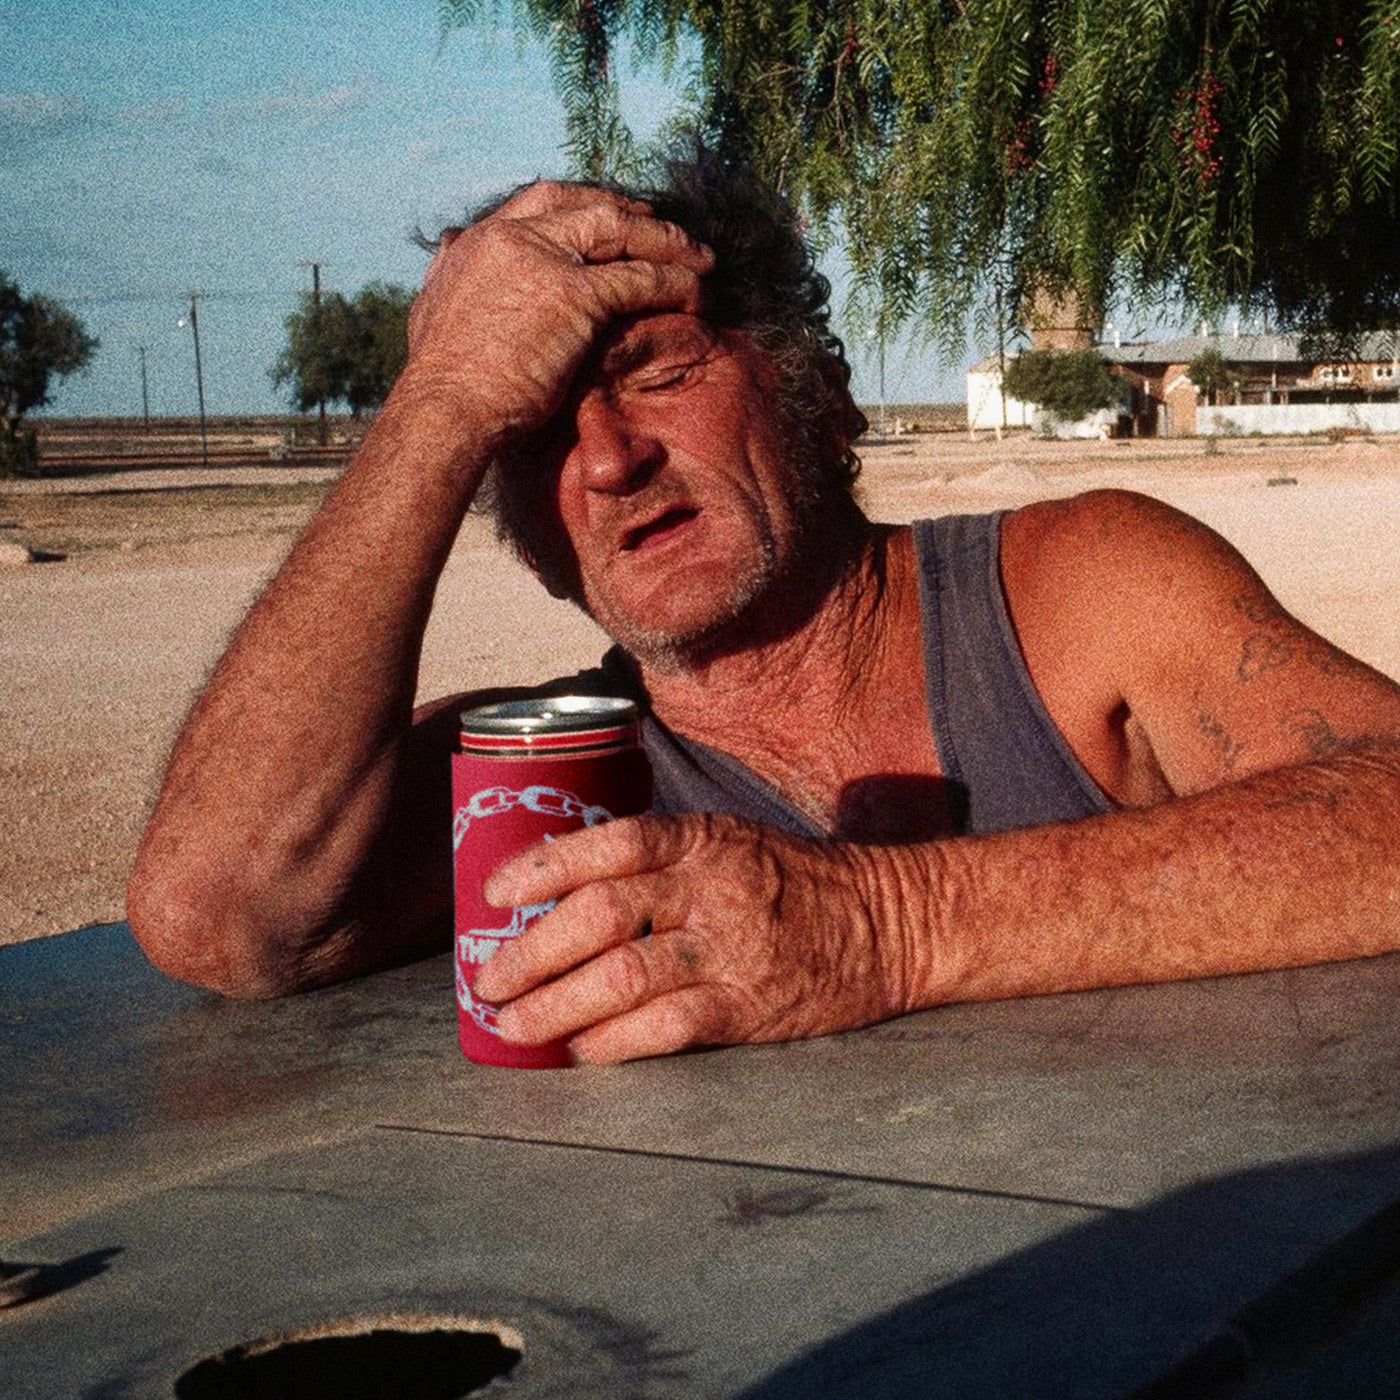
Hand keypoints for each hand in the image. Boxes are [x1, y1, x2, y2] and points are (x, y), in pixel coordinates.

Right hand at [403, 183, 713, 440]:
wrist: (445, 409)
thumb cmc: (441, 383)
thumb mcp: (432, 311)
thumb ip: (449, 276)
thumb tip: (449, 251)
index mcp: (476, 242)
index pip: (538, 202)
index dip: (579, 205)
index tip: (606, 215)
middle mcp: (508, 237)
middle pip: (582, 204)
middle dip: (628, 212)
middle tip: (662, 226)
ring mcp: (542, 260)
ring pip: (618, 231)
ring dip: (665, 241)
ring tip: (700, 257)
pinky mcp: (573, 294)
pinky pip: (638, 279)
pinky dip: (673, 282)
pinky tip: (697, 293)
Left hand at [473, 813, 910, 1063]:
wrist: (888, 921)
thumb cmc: (793, 882)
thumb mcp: (730, 843)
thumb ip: (659, 862)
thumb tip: (562, 897)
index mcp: (702, 840)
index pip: (610, 843)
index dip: (542, 866)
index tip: (491, 894)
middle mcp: (713, 887)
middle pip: (602, 914)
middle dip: (531, 952)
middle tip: (488, 981)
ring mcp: (733, 947)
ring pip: (624, 975)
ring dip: (555, 1005)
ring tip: (514, 1025)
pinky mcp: (751, 1005)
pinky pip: (667, 1027)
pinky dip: (613, 1042)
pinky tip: (580, 1051)